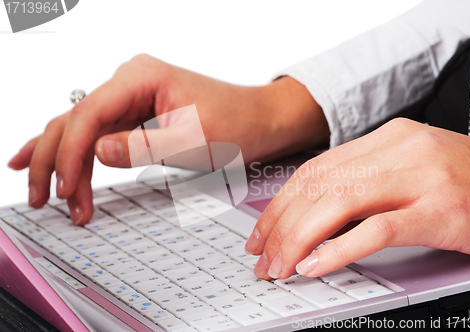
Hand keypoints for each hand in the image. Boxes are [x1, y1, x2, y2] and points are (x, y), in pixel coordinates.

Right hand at [8, 54, 328, 224]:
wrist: (259, 121)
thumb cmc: (237, 123)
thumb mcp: (191, 140)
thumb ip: (142, 146)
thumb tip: (97, 151)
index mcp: (141, 77)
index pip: (89, 114)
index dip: (72, 154)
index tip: (67, 188)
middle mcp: (130, 83)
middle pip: (74, 120)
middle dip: (55, 160)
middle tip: (42, 197)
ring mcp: (130, 99)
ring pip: (80, 129)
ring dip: (63, 162)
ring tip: (46, 194)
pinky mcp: (135, 116)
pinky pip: (97, 136)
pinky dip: (78, 156)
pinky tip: (54, 165)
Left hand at [244, 118, 469, 279]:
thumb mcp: (413, 168)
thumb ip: (368, 181)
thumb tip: (317, 212)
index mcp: (389, 139)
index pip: (315, 169)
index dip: (281, 203)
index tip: (262, 231)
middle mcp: (400, 150)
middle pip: (319, 186)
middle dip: (280, 225)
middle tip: (262, 256)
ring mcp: (421, 178)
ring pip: (338, 203)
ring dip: (298, 239)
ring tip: (279, 266)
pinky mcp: (441, 210)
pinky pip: (376, 229)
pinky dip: (338, 250)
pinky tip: (315, 265)